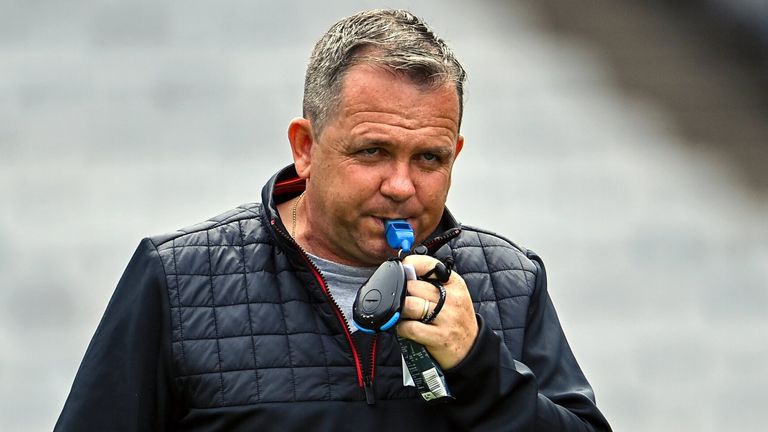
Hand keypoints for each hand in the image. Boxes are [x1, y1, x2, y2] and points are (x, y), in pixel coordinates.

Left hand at [396, 254, 477, 369]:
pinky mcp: (438, 337)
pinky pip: (410, 327)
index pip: (429, 265)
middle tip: (405, 299)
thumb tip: (406, 272)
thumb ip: (434, 283)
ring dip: (401, 310)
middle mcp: (452, 299)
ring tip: (404, 313)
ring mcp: (446, 318)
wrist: (471, 348)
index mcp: (455, 284)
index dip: (411, 264)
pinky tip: (405, 328)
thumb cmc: (457, 319)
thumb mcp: (454, 295)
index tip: (403, 268)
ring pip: (410, 305)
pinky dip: (402, 328)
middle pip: (414, 286)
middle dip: (404, 292)